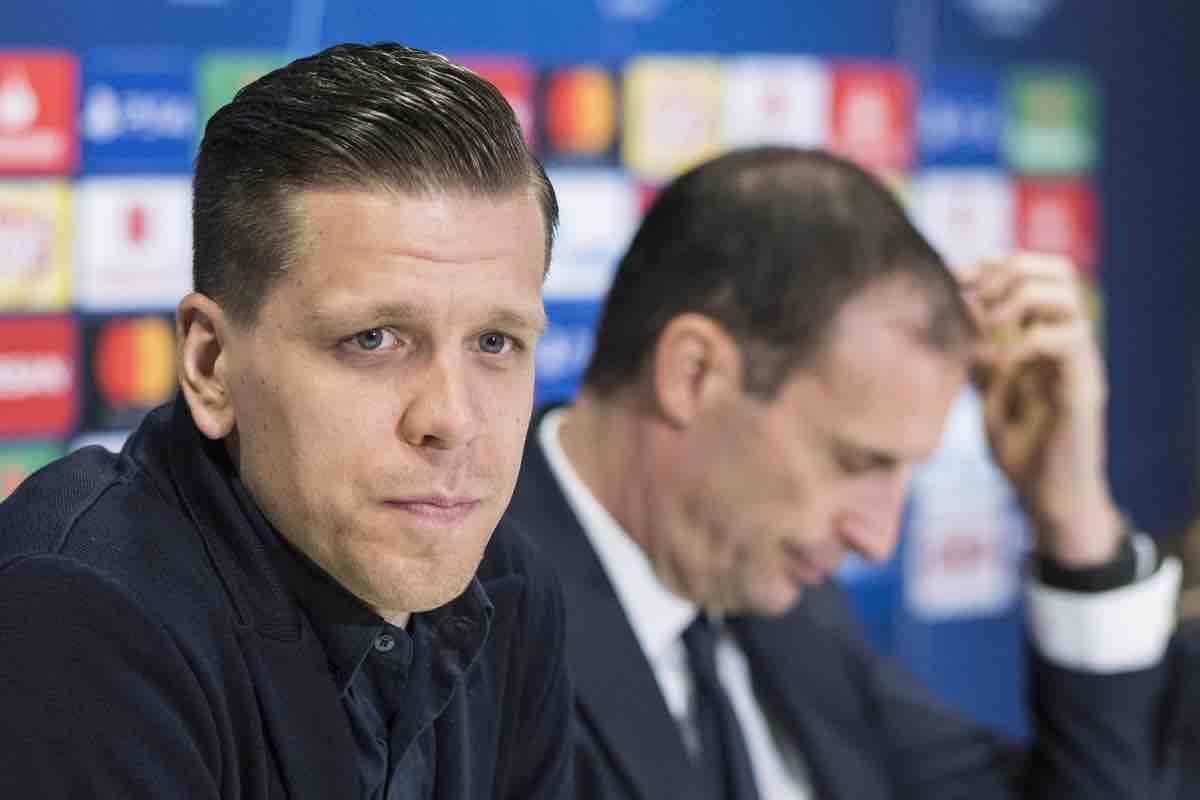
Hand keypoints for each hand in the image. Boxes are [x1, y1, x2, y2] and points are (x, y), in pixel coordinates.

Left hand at [962, 253, 1122, 566]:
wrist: (1046, 499)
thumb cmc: (1021, 449)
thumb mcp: (987, 393)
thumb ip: (977, 359)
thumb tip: (951, 324)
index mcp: (1044, 336)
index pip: (1034, 272)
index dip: (995, 265)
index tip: (954, 279)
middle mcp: (1067, 342)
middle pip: (1058, 270)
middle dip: (1009, 272)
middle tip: (973, 299)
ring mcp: (1078, 363)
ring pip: (1066, 297)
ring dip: (1018, 299)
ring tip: (986, 324)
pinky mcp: (1083, 390)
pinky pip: (1067, 342)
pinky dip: (1026, 341)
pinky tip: (998, 363)